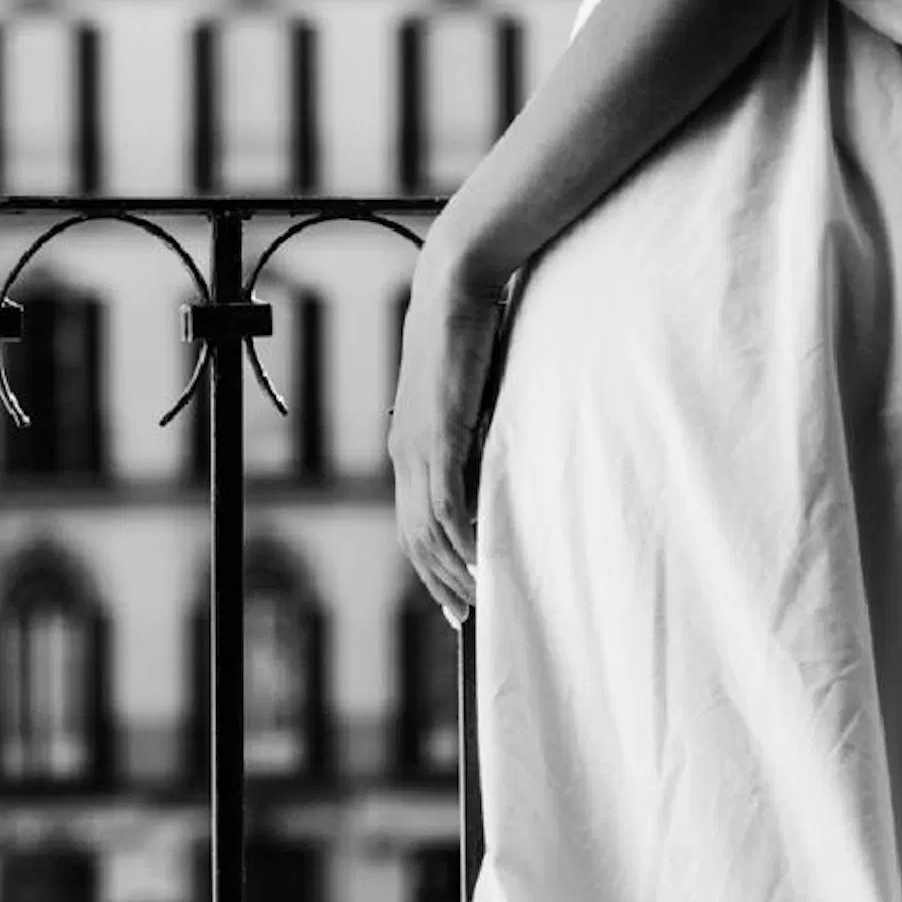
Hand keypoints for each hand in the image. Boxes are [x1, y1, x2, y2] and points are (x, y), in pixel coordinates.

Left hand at [389, 233, 513, 629]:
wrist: (454, 285)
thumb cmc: (469, 329)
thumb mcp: (469, 393)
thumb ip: (474, 430)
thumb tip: (496, 461)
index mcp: (408, 443)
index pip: (413, 520)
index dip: (430, 563)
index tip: (454, 595)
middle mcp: (404, 452)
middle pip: (414, 537)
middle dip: (439, 582)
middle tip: (464, 617)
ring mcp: (417, 446)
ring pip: (428, 530)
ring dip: (452, 569)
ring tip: (477, 600)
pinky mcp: (439, 436)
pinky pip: (446, 504)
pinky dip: (462, 538)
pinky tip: (482, 559)